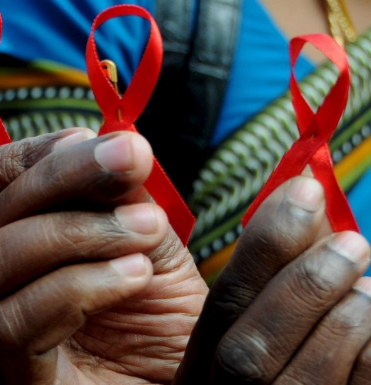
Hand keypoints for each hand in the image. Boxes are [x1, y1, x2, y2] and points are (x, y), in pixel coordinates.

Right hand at [0, 131, 208, 383]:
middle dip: (58, 179)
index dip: (23, 157)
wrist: (202, 374)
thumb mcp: (144, 235)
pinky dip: (77, 285)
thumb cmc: (166, 310)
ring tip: (146, 230)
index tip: (87, 136)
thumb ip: (114, 192)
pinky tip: (137, 274)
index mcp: (11, 241)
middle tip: (131, 160)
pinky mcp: (13, 381)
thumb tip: (107, 140)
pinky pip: (12, 322)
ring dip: (72, 233)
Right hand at [174, 176, 370, 384]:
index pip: (220, 304)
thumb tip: (302, 190)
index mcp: (201, 361)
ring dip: (341, 322)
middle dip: (300, 291)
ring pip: (297, 382)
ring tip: (367, 287)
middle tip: (351, 244)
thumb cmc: (285, 347)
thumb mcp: (263, 306)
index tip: (304, 194)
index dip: (261, 249)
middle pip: (246, 354)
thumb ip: (275, 260)